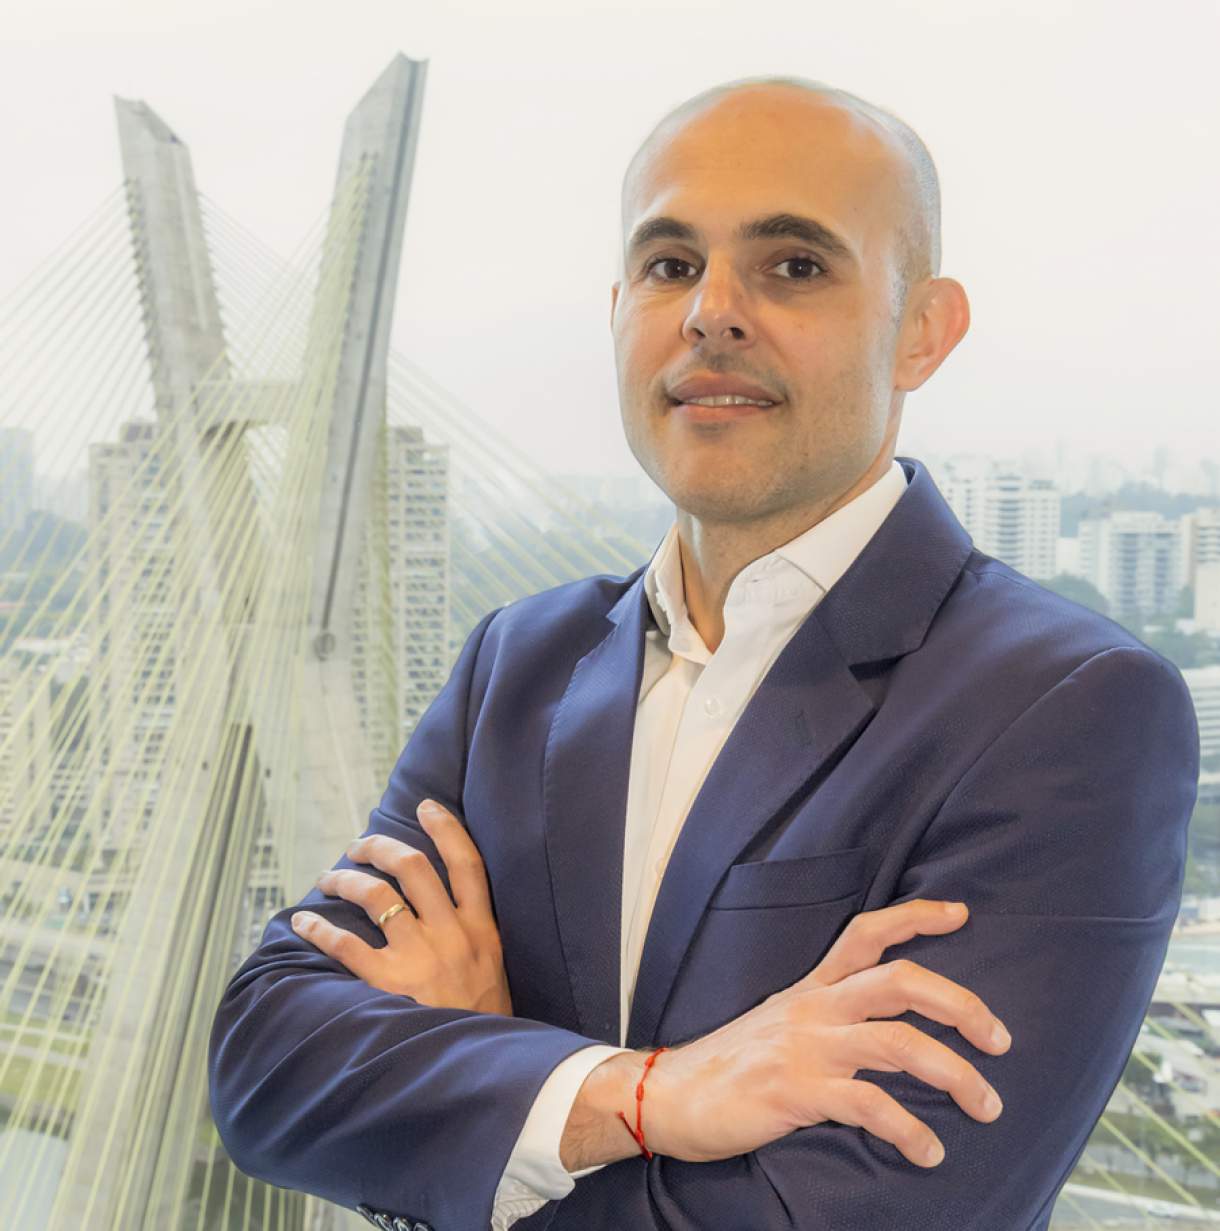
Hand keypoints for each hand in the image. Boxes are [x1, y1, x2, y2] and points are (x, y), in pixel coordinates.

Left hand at [290, 800, 512, 1015]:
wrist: (479, 1073)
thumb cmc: (482, 1027)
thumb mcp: (494, 974)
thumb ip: (474, 942)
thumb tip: (447, 913)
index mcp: (482, 930)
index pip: (468, 863)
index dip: (446, 829)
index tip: (426, 807)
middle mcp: (451, 934)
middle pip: (413, 867)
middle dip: (380, 846)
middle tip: (360, 845)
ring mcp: (420, 957)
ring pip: (377, 895)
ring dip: (346, 879)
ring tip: (329, 877)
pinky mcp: (388, 985)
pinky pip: (345, 944)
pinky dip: (319, 928)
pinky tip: (304, 922)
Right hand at [633, 900, 1009, 1168]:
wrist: (668, 1093)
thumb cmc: (729, 1065)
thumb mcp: (778, 1024)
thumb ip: (824, 1020)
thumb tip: (879, 1034)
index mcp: (811, 988)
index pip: (866, 933)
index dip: (915, 917)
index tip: (960, 913)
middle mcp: (814, 1007)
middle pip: (900, 982)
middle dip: (961, 1004)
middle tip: (1001, 1038)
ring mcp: (807, 1047)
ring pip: (899, 1044)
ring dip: (956, 1074)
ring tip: (988, 1104)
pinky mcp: (796, 1091)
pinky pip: (870, 1105)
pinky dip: (910, 1129)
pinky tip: (929, 1152)